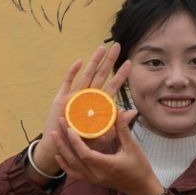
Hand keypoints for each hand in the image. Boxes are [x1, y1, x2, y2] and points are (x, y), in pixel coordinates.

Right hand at [33, 44, 118, 180]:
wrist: (63, 148)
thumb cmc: (85, 143)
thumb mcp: (105, 135)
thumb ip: (117, 123)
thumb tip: (133, 112)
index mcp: (99, 105)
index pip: (113, 86)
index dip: (120, 75)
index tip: (129, 63)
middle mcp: (88, 97)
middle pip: (101, 75)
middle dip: (109, 61)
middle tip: (117, 46)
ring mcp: (75, 96)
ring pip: (86, 75)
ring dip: (94, 61)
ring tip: (102, 48)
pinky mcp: (62, 98)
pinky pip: (68, 82)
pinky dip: (73, 72)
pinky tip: (80, 61)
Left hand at [41, 48, 163, 194]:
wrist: (140, 187)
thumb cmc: (139, 167)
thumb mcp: (133, 148)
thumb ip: (123, 130)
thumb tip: (116, 111)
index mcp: (107, 166)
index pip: (85, 154)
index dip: (75, 141)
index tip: (70, 127)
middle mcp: (96, 174)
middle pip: (74, 158)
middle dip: (64, 141)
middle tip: (59, 123)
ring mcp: (92, 179)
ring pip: (71, 166)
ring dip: (62, 150)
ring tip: (54, 135)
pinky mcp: (92, 180)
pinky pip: (74, 174)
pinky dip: (64, 165)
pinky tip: (58, 155)